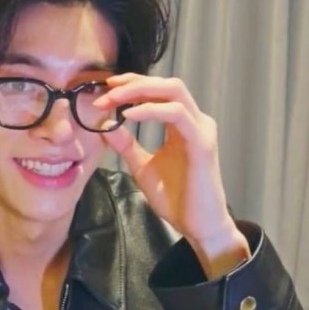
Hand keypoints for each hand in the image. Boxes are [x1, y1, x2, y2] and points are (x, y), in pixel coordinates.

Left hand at [95, 73, 249, 278]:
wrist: (198, 226)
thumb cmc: (176, 198)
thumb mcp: (142, 167)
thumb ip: (127, 145)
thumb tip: (106, 126)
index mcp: (182, 124)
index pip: (159, 91)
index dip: (133, 84)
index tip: (106, 87)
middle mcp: (195, 121)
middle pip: (166, 84)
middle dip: (133, 83)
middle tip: (106, 90)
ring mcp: (201, 130)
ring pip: (173, 91)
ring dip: (139, 91)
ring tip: (112, 99)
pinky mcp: (202, 143)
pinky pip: (176, 115)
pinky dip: (151, 110)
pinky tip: (129, 115)